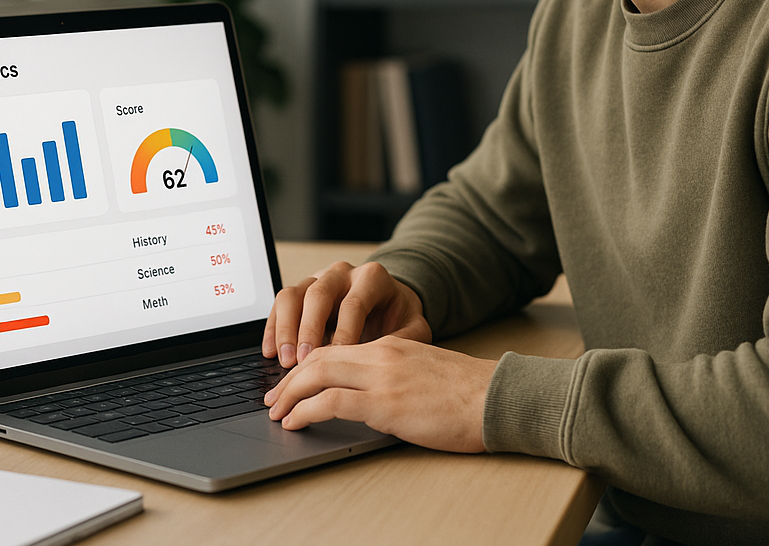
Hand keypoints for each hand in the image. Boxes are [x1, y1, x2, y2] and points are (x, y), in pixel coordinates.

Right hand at [262, 261, 431, 367]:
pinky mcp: (302, 291)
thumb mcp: (414, 326)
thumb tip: (387, 355)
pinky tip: (270, 351)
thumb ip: (407, 338)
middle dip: (308, 330)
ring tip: (285, 361)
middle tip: (302, 362)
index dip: (343, 333)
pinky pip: (280, 302)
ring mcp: (319, 279)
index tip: (337, 360)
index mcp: (372, 278)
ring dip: (285, 328)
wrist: (391, 302)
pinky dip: (272, 327)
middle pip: (318, 294)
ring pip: (294, 294)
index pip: (353, 303)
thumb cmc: (399, 317)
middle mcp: (342, 274)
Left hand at [263, 336, 496, 452]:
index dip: (307, 364)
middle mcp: (381, 354)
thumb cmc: (467, 393)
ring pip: (318, 374)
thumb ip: (395, 373)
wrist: (495, 397)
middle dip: (290, 378)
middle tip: (273, 397)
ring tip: (277, 411)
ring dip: (290, 394)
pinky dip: (306, 410)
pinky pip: (331, 401)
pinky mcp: (385, 403)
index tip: (291, 382)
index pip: (335, 347)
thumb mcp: (424, 371)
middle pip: (319, 356)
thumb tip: (370, 394)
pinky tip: (295, 422)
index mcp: (390, 345)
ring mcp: (382, 377)